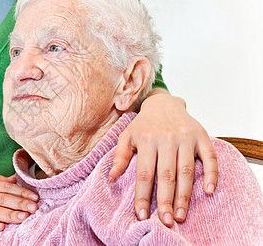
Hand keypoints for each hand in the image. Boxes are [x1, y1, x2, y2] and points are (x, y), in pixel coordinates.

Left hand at [109, 91, 217, 226]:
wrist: (164, 102)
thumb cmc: (144, 124)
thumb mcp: (126, 135)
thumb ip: (120, 156)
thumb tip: (112, 177)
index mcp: (147, 138)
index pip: (144, 173)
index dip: (143, 195)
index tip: (141, 215)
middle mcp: (167, 138)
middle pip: (167, 174)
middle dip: (165, 200)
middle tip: (165, 221)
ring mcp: (186, 137)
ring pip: (187, 170)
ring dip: (185, 195)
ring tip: (180, 215)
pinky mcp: (202, 136)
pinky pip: (210, 157)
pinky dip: (211, 174)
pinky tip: (208, 191)